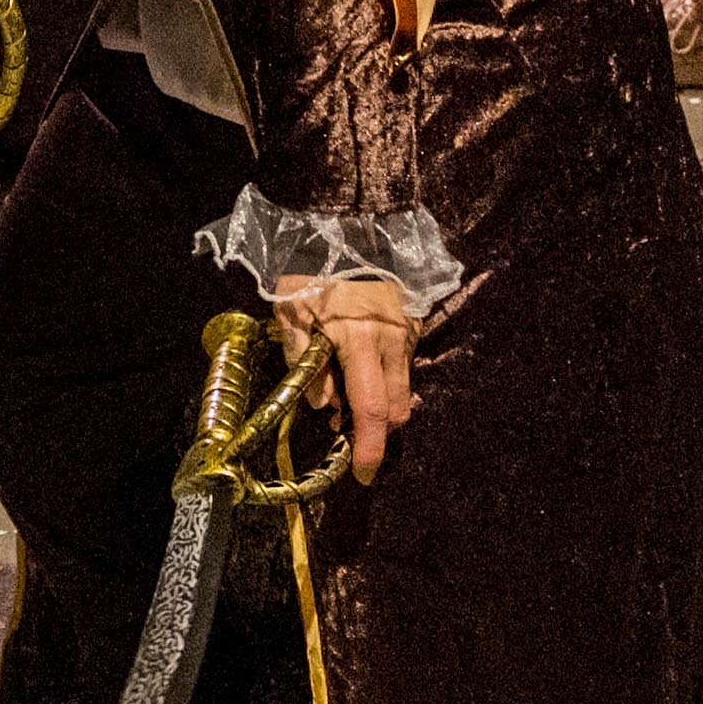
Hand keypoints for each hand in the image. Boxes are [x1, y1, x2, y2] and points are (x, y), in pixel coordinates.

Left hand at [282, 275, 413, 481]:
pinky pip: (404, 365)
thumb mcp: (291, 313)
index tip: (363, 474)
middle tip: (346, 431)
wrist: (345, 228)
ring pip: (404, 390)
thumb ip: (305, 362)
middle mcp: (390, 341)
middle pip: (396, 409)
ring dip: (381, 404)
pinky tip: (361, 367)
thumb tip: (325, 405)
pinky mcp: (412, 323)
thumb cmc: (310, 272)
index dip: (369, 448)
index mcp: (358, 341)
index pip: (371, 410)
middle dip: (376, 431)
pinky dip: (386, 379)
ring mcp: (405, 332)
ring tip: (348, 393)